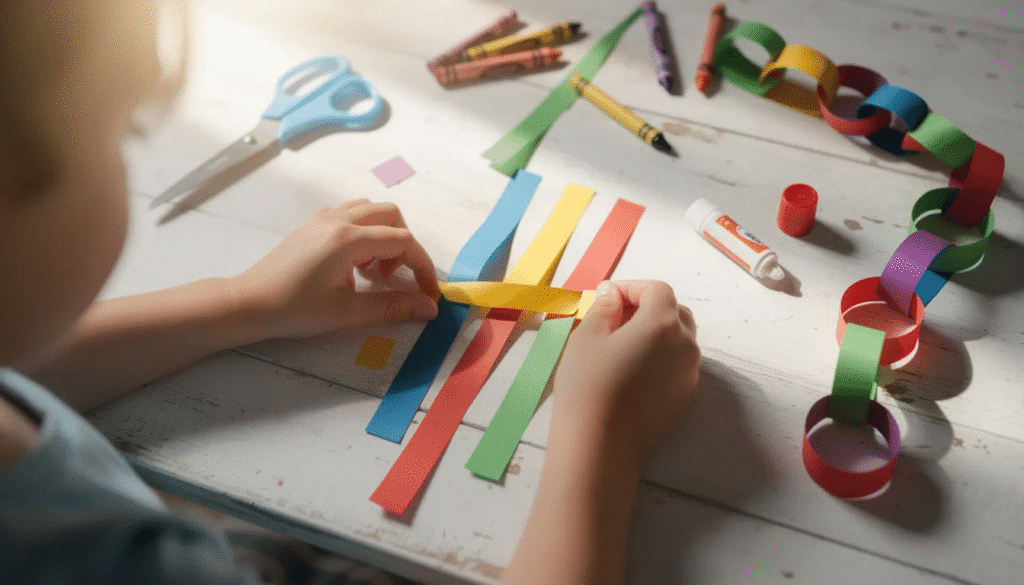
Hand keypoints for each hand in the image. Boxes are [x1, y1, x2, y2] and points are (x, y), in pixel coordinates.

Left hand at [228, 199, 439, 340]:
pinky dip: (365, 233)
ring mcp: (323, 218)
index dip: (422, 266)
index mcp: (348, 239)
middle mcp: (338, 220)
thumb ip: (392, 307)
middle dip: (404, 247)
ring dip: (384, 237)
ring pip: (371, 211)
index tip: (428, 292)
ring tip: (372, 272)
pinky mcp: (313, 224)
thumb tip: (428, 308)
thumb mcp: (347, 312)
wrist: (249, 303)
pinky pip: (351, 214)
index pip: (403, 241)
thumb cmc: (294, 309)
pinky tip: (353, 264)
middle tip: (393, 279)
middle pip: (391, 216)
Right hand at [551, 280, 698, 460]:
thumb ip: (605, 307)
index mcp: (663, 323)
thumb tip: (612, 294)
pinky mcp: (685, 394)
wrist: (600, 442)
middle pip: (674, 311)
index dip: (632, 288)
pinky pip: (678, 362)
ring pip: (679, 337)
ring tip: (624, 344)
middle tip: (615, 319)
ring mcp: (689, 371)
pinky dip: (661, 355)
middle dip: (647, 307)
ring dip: (656, 331)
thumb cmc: (588, 385)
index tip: (607, 299)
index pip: (657, 290)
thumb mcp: (588, 336)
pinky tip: (634, 369)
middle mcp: (686, 344)